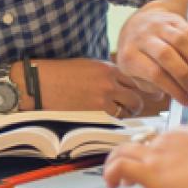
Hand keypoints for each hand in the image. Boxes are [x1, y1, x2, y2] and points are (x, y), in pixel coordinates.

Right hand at [35, 59, 162, 117]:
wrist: (39, 84)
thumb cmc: (59, 74)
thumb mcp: (87, 65)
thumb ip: (107, 73)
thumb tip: (122, 84)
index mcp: (107, 68)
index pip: (136, 80)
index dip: (143, 89)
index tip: (148, 94)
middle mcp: (109, 82)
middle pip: (137, 97)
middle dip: (136, 104)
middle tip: (132, 108)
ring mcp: (103, 99)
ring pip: (128, 111)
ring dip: (126, 114)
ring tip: (117, 115)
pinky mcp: (94, 113)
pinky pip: (114, 121)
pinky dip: (114, 122)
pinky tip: (106, 120)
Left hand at [115, 7, 187, 103]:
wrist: (136, 24)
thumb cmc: (138, 56)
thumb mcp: (136, 74)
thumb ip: (155, 86)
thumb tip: (181, 94)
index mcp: (129, 55)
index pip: (154, 73)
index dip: (174, 89)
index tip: (187, 101)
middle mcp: (141, 37)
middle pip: (166, 56)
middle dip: (185, 75)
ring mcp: (157, 25)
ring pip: (181, 41)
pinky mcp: (171, 18)